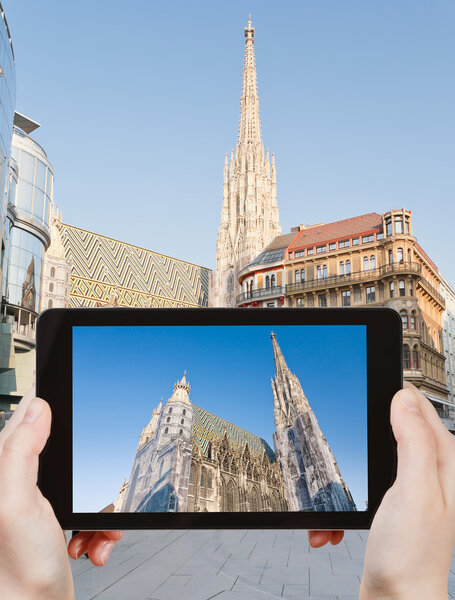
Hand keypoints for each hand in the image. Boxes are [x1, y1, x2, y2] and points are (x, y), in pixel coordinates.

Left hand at [0, 391, 122, 599]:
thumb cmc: (17, 569)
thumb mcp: (16, 504)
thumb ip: (20, 452)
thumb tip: (38, 406)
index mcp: (6, 470)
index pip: (25, 418)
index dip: (49, 404)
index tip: (75, 394)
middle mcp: (19, 483)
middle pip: (65, 449)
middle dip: (88, 468)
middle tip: (91, 486)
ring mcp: (42, 502)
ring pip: (86, 479)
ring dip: (100, 505)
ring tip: (93, 529)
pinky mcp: (58, 520)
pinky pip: (92, 508)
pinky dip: (101, 526)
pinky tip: (93, 543)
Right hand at [309, 383, 454, 599]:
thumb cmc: (410, 557)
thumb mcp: (414, 491)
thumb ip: (414, 442)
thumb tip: (403, 398)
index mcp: (443, 463)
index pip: (420, 408)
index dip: (393, 395)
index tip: (365, 384)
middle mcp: (430, 474)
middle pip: (391, 431)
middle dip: (360, 439)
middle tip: (340, 444)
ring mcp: (410, 491)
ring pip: (369, 459)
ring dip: (346, 477)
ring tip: (335, 499)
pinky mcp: (391, 508)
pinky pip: (359, 488)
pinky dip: (343, 504)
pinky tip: (334, 524)